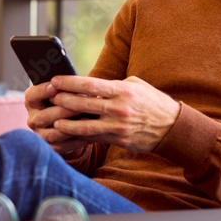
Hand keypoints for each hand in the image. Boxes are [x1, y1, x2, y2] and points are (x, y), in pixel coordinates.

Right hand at [24, 82, 90, 157]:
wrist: (70, 122)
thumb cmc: (68, 100)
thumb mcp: (64, 91)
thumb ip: (65, 87)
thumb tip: (75, 81)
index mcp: (32, 102)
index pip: (32, 95)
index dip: (42, 91)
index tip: (54, 85)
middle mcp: (33, 119)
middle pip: (44, 116)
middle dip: (63, 110)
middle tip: (80, 105)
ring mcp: (40, 135)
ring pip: (53, 133)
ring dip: (71, 127)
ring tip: (87, 119)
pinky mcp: (51, 147)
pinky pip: (63, 146)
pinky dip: (77, 140)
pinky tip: (90, 133)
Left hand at [47, 75, 179, 152]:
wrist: (171, 127)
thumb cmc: (151, 102)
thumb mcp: (136, 85)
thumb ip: (114, 84)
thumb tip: (91, 84)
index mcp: (122, 90)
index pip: (90, 84)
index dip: (70, 82)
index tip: (55, 80)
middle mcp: (119, 108)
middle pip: (83, 103)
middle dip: (62, 100)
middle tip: (49, 97)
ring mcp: (118, 126)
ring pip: (84, 125)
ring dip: (65, 123)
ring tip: (52, 120)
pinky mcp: (118, 140)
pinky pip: (93, 139)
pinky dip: (77, 137)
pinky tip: (66, 135)